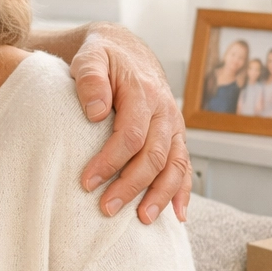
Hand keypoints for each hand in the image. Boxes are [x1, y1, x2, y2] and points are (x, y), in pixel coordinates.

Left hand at [70, 24, 190, 223]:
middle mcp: (164, 111)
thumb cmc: (102, 57)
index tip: (86, 182)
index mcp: (143, 93)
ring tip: (143, 219)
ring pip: (175, 164)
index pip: (131, 135)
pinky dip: (183, 191)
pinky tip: (177, 215)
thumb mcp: (90, 58)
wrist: (126, 50)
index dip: (110, 161)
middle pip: (154, 155)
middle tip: (106, 209)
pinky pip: (185, 165)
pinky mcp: (175, 135)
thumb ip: (90, 79)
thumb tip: (96, 112)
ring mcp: (173, 125)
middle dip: (131, 185)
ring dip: (160, 194)